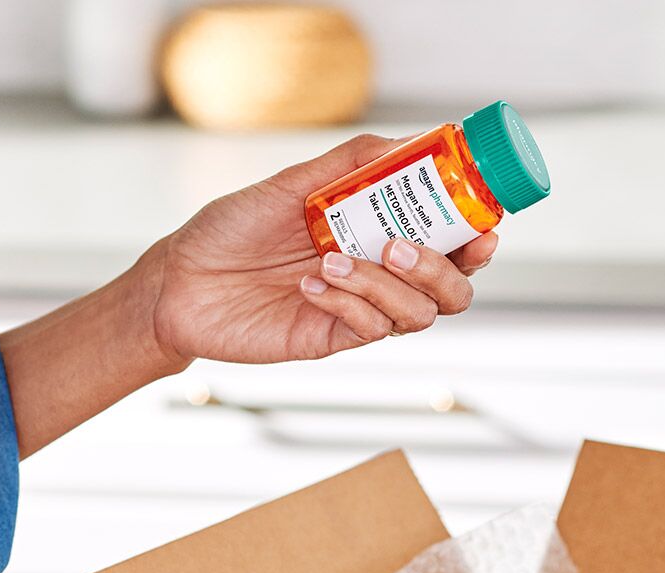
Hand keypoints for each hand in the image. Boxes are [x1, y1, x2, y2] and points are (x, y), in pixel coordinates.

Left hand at [139, 133, 496, 367]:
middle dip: (442, 269)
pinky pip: (367, 329)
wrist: (178, 278)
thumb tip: (411, 141)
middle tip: (398, 246)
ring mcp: (355, 311)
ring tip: (333, 260)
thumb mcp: (291, 184)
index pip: (452, 245)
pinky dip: (348, 303)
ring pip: (416, 314)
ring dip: (384, 285)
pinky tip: (310, 284)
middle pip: (451, 291)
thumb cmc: (231, 229)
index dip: (479, 240)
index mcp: (378, 236)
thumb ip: (350, 164)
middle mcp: (376, 276)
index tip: (486, 227)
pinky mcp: (327, 340)